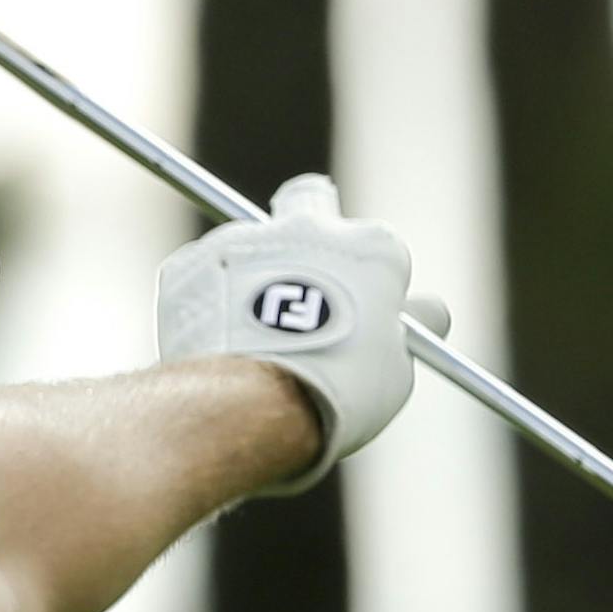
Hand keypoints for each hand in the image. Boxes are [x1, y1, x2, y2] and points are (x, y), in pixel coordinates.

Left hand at [155, 173, 448, 494]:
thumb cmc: (335, 395)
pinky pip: (201, 278)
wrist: (249, 406)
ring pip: (249, 248)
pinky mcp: (190, 264)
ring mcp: (246, 239)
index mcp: (373, 248)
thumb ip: (403, 332)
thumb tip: (422, 315)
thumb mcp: (393, 371)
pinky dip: (206, 304)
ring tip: (245, 343)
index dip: (367, 283)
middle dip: (305, 234)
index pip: (377, 250)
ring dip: (249, 281)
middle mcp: (310, 228)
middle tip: (298, 284)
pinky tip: (212, 348)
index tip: (357, 315)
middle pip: (310, 205)